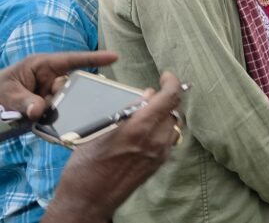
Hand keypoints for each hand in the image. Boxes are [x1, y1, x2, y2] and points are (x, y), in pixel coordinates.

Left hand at [0, 51, 118, 119]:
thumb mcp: (7, 93)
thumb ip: (23, 102)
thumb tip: (39, 111)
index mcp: (42, 65)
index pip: (71, 60)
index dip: (94, 59)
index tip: (114, 57)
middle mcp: (51, 77)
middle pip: (71, 85)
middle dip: (63, 96)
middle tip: (44, 104)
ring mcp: (52, 91)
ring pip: (66, 101)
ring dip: (54, 110)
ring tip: (34, 112)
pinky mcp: (51, 105)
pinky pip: (59, 112)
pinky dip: (52, 118)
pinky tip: (37, 119)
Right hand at [42, 71, 182, 222]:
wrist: (87, 200)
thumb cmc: (85, 166)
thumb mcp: (100, 131)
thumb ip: (127, 111)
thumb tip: (146, 95)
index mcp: (139, 128)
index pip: (169, 98)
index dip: (171, 82)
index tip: (166, 76)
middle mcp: (155, 141)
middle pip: (174, 110)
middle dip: (167, 98)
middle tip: (153, 94)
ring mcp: (159, 154)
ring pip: (174, 125)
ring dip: (166, 114)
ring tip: (149, 112)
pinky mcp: (158, 164)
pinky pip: (169, 140)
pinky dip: (163, 129)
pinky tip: (148, 130)